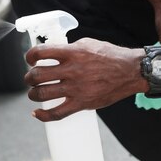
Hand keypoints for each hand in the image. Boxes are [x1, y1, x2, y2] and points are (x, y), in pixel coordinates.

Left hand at [24, 38, 145, 121]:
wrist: (131, 71)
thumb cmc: (110, 56)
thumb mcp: (87, 44)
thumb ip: (68, 49)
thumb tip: (51, 54)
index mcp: (73, 53)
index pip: (41, 52)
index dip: (30, 56)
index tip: (30, 60)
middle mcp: (72, 70)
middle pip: (37, 75)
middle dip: (29, 78)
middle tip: (31, 79)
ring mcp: (76, 88)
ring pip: (42, 94)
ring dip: (33, 94)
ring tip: (35, 93)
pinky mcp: (82, 103)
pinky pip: (57, 113)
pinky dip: (43, 116)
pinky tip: (37, 114)